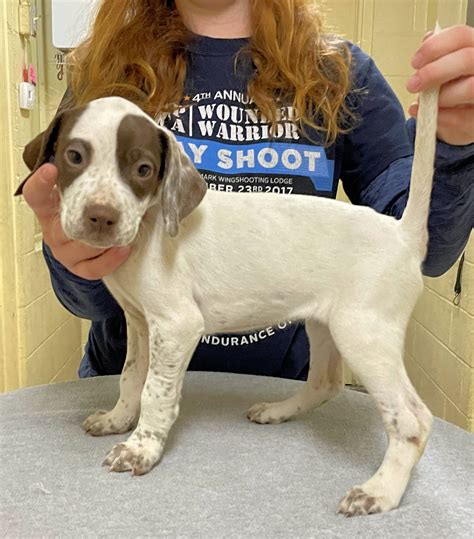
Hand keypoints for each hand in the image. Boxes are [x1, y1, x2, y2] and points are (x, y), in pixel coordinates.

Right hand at [22, 164, 130, 278]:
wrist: (83, 247)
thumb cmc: (84, 214)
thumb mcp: (78, 195)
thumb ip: (83, 180)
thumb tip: (108, 157)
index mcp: (48, 209)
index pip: (36, 195)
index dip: (41, 183)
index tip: (52, 168)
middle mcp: (53, 231)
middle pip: (68, 227)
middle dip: (92, 220)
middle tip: (109, 210)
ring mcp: (65, 252)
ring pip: (85, 247)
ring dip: (106, 238)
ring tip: (123, 228)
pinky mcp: (79, 269)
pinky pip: (94, 268)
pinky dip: (112, 258)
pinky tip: (124, 248)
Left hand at [407, 24, 473, 145]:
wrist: (464, 116)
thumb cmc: (454, 86)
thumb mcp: (446, 67)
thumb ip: (438, 53)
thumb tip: (428, 38)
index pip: (460, 35)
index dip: (434, 47)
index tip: (414, 62)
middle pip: (466, 59)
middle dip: (434, 72)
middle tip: (413, 85)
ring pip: (470, 88)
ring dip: (441, 96)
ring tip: (424, 102)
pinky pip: (461, 118)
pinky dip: (439, 117)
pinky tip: (427, 115)